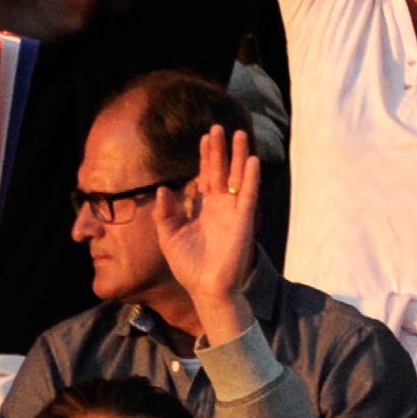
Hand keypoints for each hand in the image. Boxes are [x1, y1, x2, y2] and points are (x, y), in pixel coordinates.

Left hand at [154, 126, 259, 340]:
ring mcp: (232, 212)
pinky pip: (248, 196)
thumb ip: (165, 212)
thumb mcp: (169, 236)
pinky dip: (251, 178)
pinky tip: (253, 161)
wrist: (205, 290)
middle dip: (220, 149)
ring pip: (237, 177)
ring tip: (240, 133)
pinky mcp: (243, 222)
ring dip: (239, 156)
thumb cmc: (188, 266)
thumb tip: (163, 188)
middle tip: (218, 127)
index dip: (205, 156)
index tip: (205, 136)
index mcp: (202, 207)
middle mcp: (219, 206)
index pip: (204, 175)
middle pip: (220, 170)